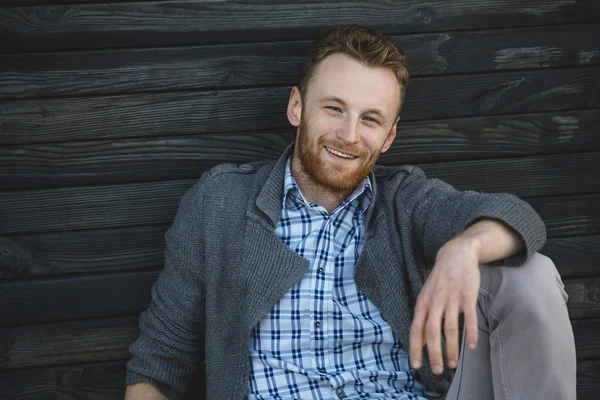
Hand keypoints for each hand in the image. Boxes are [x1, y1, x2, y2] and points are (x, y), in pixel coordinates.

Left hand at [409, 237, 480, 374]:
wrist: (456, 255)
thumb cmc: (440, 280)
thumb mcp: (426, 296)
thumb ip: (424, 317)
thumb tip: (421, 342)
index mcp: (423, 303)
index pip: (416, 329)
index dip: (415, 348)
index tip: (416, 365)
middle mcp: (435, 302)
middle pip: (432, 332)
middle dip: (433, 353)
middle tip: (437, 370)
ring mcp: (451, 299)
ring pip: (450, 329)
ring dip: (451, 349)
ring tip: (453, 364)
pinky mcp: (467, 296)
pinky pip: (469, 318)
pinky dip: (470, 334)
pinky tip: (471, 347)